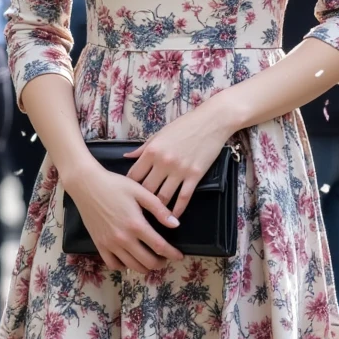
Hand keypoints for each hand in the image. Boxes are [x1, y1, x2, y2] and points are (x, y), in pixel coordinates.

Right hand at [65, 164, 184, 273]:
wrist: (87, 184)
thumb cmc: (115, 185)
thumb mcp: (140, 191)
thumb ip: (159, 209)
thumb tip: (176, 225)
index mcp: (136, 224)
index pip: (160, 247)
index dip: (172, 254)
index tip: (180, 256)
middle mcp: (123, 238)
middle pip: (147, 261)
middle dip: (160, 263)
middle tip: (165, 258)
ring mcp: (110, 244)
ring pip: (132, 266)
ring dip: (144, 267)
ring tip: (150, 261)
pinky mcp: (99, 244)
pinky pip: (113, 264)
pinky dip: (123, 266)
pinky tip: (129, 260)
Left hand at [125, 101, 232, 218]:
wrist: (211, 121)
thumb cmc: (184, 125)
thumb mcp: (160, 134)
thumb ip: (143, 148)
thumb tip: (127, 157)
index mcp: (152, 150)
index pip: (134, 175)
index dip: (130, 186)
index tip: (129, 193)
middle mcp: (163, 162)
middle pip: (146, 189)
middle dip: (142, 200)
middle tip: (140, 208)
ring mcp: (179, 170)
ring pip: (163, 197)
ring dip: (158, 208)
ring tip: (154, 215)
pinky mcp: (195, 175)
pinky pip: (183, 198)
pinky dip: (177, 210)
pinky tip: (173, 217)